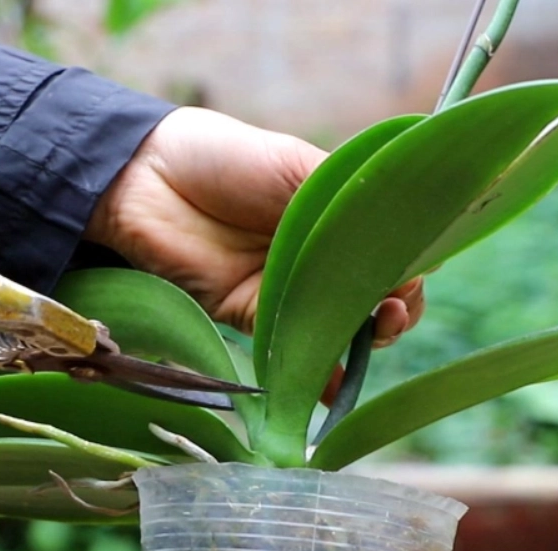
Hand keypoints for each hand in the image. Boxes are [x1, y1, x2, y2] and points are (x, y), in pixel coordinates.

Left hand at [87, 107, 424, 342]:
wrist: (147, 180)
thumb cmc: (226, 158)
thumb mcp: (299, 167)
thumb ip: (349, 204)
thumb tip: (404, 249)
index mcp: (333, 217)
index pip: (391, 252)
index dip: (409, 270)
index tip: (410, 276)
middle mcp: (315, 258)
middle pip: (371, 296)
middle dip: (394, 309)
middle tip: (390, 307)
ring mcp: (285, 291)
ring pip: (338, 327)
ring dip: (363, 339)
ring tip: (371, 330)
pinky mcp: (250, 318)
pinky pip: (291, 350)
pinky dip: (316, 374)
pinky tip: (336, 386)